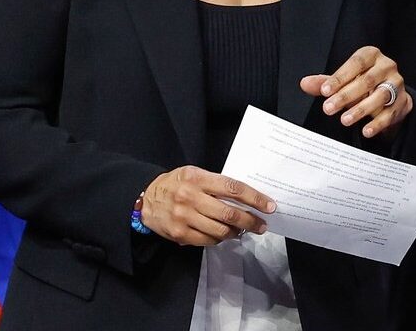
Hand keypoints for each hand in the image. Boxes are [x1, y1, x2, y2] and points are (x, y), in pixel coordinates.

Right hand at [138, 166, 273, 245]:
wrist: (145, 198)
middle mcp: (191, 197)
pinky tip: (224, 235)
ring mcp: (184, 217)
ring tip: (242, 230)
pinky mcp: (180, 234)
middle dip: (250, 221)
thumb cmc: (177, 184)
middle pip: (229, 213)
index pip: (233, 188)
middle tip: (262, 225)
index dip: (254, 198)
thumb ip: (216, 184)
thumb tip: (245, 198)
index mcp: (198, 179)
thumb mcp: (194, 174)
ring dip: (236, 232)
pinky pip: (207, 240)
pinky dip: (219, 239)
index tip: (269, 206)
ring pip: (220, 230)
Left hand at [301, 46, 414, 137]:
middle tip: (328, 109)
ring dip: (361, 109)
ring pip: (380, 96)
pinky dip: (377, 123)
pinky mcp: (403, 102)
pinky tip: (365, 131)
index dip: (339, 77)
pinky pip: (390, 113)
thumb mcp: (344, 80)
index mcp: (371, 55)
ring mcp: (397, 84)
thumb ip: (325, 82)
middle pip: (367, 81)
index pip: (355, 64)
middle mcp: (387, 66)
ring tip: (344, 120)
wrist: (390, 95)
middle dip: (346, 96)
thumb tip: (304, 83)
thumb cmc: (362, 83)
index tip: (324, 91)